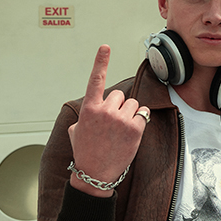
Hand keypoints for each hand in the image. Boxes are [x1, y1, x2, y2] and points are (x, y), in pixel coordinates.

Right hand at [66, 45, 149, 194]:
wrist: (95, 173)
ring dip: (129, 114)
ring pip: (132, 104)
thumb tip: (95, 109)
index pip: (96, 80)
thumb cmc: (85, 152)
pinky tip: (131, 133)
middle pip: (119, 95)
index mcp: (88, 109)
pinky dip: (140, 120)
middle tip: (111, 125)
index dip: (101, 62)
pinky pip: (143, 113)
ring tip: (120, 132)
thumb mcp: (77, 129)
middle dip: (118, 107)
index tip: (105, 47)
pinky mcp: (135, 128)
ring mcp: (120, 119)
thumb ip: (87, 114)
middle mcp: (104, 111)